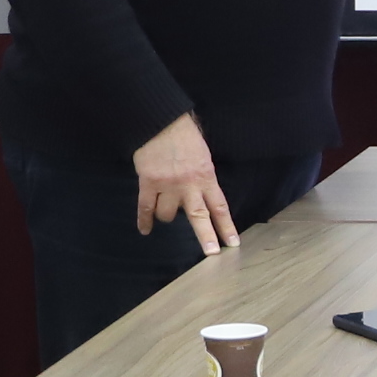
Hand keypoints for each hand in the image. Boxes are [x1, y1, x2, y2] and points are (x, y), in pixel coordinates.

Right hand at [133, 112, 236, 253]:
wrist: (161, 122)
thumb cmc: (185, 136)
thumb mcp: (204, 156)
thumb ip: (204, 177)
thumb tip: (205, 193)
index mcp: (206, 177)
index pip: (219, 207)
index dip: (226, 226)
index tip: (232, 242)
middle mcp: (189, 185)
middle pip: (199, 217)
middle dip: (206, 237)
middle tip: (211, 254)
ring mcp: (167, 186)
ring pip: (168, 215)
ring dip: (167, 216)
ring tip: (166, 211)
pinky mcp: (148, 183)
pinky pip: (145, 208)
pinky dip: (144, 220)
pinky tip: (145, 230)